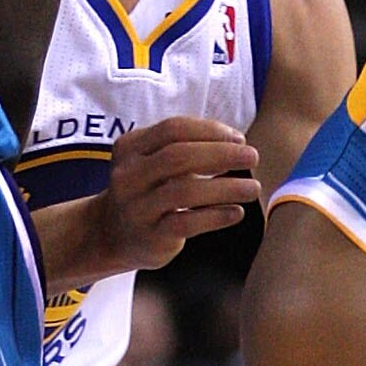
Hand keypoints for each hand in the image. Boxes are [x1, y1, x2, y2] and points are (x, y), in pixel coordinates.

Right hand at [36, 118, 263, 290]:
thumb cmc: (147, 190)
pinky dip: (216, 216)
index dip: (210, 130)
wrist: (112, 233)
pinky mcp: (150, 236)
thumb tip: (237, 143)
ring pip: (184, 191)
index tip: (239, 138)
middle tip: (252, 156)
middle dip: (221, 153)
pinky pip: (187, 223)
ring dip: (226, 187)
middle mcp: (128, 176)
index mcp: (130, 148)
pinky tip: (236, 212)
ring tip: (253, 187)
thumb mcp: (153, 161)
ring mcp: (137, 207)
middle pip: (178, 156)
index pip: (173, 129)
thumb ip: (186, 148)